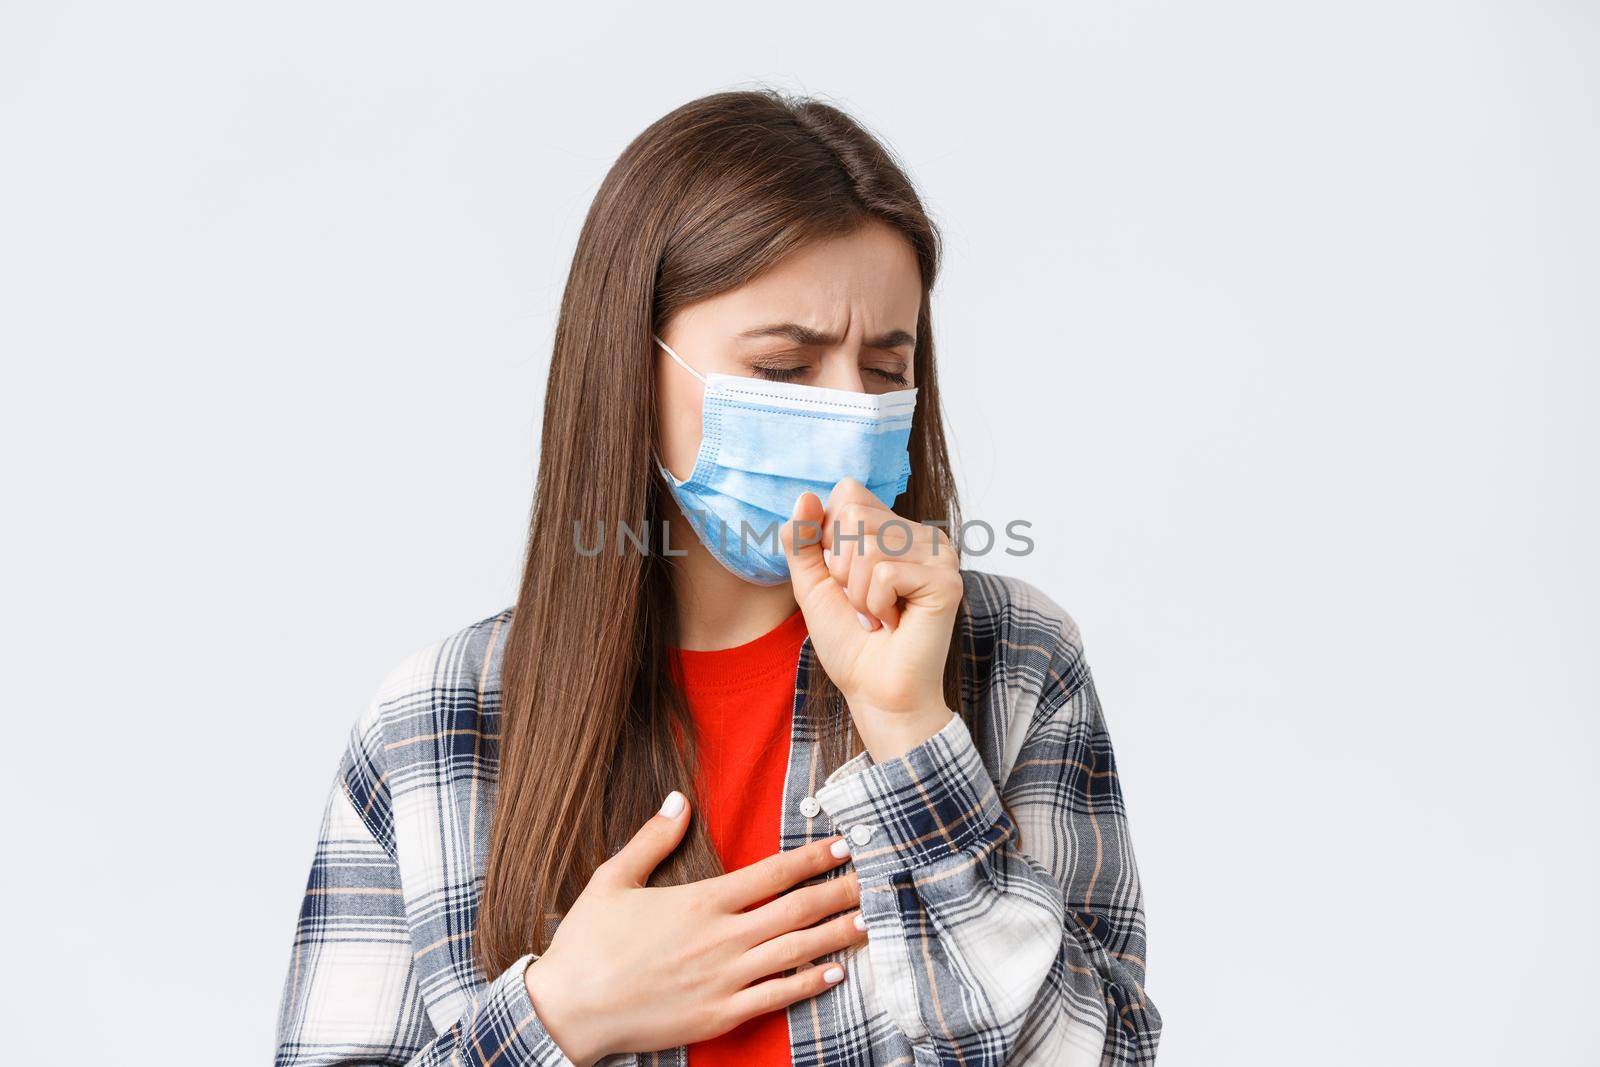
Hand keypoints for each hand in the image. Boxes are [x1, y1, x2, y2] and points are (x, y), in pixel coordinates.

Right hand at [523, 792, 865, 1065]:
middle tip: (875, 880)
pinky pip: (776, 997)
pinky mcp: (720, 1014)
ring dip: (836, 935)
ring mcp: (724, 978)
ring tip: (869, 922)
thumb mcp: (614, 878)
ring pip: (795, 953)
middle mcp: (721, 937)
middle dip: (839, 892)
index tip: (843, 846)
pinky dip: (809, 985)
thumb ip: (653, 838)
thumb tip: (679, 799)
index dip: (812, 858)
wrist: (569, 1009)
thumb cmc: (588, 943)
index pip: (772, 873)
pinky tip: (835, 974)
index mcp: (700, 901)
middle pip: (796, 910)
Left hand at [780, 479, 961, 760]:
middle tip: (861, 602)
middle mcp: (922, 534)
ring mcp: (939, 555)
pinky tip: (893, 624)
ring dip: (857, 593)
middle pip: (854, 514)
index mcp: (894, 529)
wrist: (874, 691)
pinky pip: (884, 573)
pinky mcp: (947, 581)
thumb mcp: (813, 583)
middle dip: (841, 567)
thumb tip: (805, 495)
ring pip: (868, 544)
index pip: (849, 493)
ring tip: (876, 616)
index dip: (829, 536)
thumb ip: (803, 540)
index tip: (842, 578)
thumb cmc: (850, 641)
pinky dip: (875, 606)